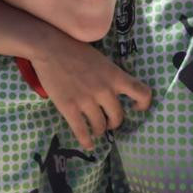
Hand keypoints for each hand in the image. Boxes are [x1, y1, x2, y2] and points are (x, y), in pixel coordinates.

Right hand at [33, 34, 150, 149]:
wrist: (49, 48)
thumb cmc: (75, 50)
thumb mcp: (101, 60)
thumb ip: (111, 76)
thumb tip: (115, 91)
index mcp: (115, 76)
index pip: (142, 93)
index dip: (143, 104)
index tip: (136, 107)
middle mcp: (105, 90)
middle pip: (118, 116)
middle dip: (114, 122)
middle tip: (109, 122)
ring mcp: (87, 100)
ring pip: (101, 126)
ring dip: (100, 130)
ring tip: (97, 130)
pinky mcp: (69, 108)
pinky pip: (81, 131)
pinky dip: (86, 141)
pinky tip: (88, 144)